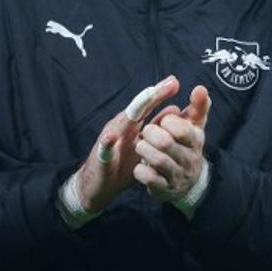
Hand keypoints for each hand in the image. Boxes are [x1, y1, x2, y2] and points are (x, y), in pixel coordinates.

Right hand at [73, 75, 179, 212]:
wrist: (96, 188)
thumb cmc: (121, 166)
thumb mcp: (143, 147)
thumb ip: (156, 129)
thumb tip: (175, 109)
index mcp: (131, 125)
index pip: (146, 106)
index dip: (160, 94)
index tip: (175, 82)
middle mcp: (119, 128)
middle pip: (137, 108)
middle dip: (153, 95)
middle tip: (170, 83)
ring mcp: (108, 141)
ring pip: (121, 123)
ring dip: (134, 110)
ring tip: (148, 98)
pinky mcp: (100, 158)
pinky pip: (103, 150)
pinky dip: (106, 143)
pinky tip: (110, 137)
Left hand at [133, 84, 210, 202]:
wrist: (188, 185)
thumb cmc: (186, 147)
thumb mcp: (194, 127)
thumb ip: (198, 107)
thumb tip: (201, 88)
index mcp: (196, 141)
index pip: (182, 128)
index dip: (167, 121)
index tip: (163, 120)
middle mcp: (189, 160)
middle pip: (165, 143)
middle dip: (150, 134)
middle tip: (146, 132)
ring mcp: (177, 176)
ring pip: (156, 160)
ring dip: (144, 150)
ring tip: (141, 146)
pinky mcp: (164, 190)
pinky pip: (149, 179)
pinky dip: (141, 170)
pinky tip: (140, 166)